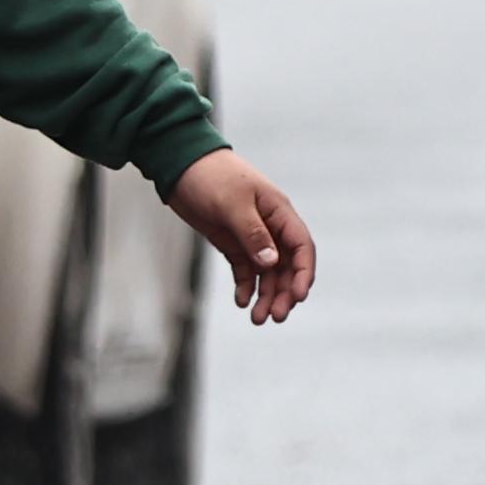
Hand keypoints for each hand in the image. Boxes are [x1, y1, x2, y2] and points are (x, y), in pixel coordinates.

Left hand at [165, 149, 319, 322]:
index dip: (303, 273)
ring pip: (267, 273)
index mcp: (278, 212)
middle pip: (286, 266)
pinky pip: (245, 270)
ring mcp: (252, 236)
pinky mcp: (232, 243)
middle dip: (284, 293)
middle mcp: (270, 227)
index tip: (297, 297)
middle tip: (275, 317)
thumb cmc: (210, 177)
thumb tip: (271, 263)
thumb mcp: (232, 204)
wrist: (180, 165)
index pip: (301, 246)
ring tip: (257, 318)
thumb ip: (253, 234)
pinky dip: (246, 287)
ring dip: (266, 295)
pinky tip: (241, 301)